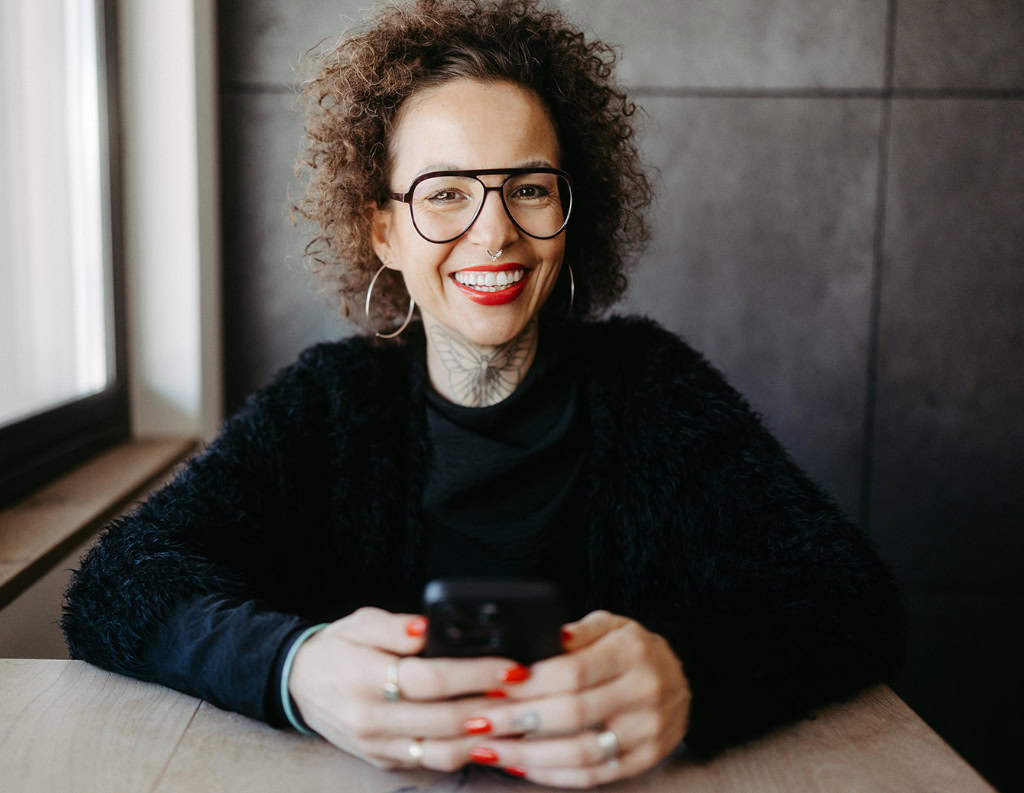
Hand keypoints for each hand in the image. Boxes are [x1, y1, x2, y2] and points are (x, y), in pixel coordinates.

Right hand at [287, 607, 530, 770]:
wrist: (297, 685)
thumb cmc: (336, 649)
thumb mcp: (360, 622)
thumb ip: (396, 626)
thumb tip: (428, 627)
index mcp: (364, 678)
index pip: (429, 679)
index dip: (475, 674)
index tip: (511, 666)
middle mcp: (370, 719)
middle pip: (444, 719)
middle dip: (493, 707)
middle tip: (529, 694)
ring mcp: (378, 746)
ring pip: (442, 751)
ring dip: (486, 738)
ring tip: (519, 718)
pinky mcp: (384, 761)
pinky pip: (431, 762)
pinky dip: (466, 752)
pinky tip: (492, 735)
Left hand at [459, 610, 690, 787]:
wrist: (685, 678)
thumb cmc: (634, 650)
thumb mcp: (610, 625)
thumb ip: (575, 632)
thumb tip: (540, 640)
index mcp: (631, 652)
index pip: (574, 671)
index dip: (530, 682)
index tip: (495, 684)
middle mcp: (644, 692)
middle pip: (573, 713)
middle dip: (518, 719)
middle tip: (479, 720)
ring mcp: (648, 730)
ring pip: (581, 752)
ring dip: (528, 754)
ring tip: (490, 748)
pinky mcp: (645, 758)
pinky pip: (594, 775)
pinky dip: (553, 774)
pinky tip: (522, 765)